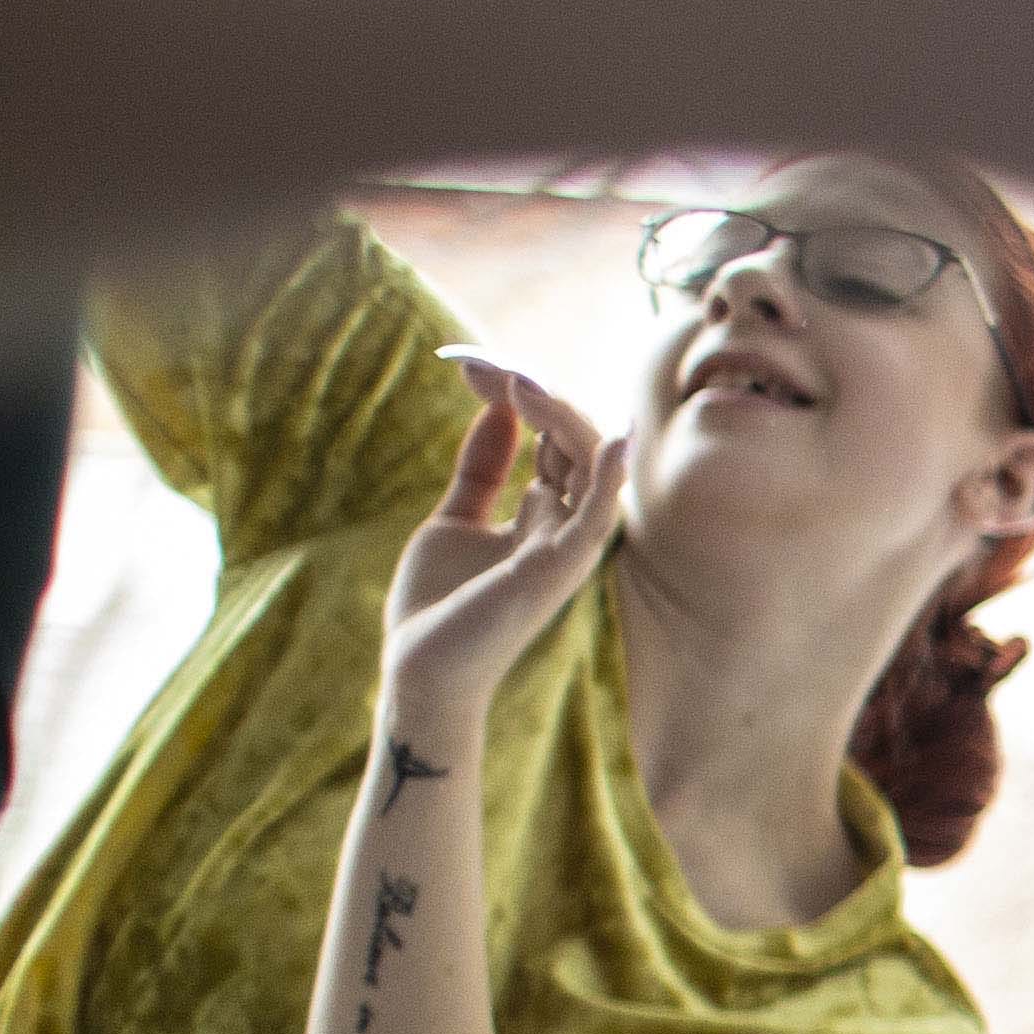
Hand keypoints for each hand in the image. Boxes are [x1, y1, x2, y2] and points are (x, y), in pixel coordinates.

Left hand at [383, 352, 631, 725]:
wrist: (419, 668)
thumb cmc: (438, 605)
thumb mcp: (454, 518)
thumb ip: (483, 466)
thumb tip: (497, 405)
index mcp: (547, 515)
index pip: (552, 439)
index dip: (520, 397)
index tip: (473, 365)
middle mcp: (566, 526)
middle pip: (574, 443)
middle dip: (537, 397)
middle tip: (488, 365)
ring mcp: (567, 548)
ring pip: (590, 467)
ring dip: (562, 420)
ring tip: (520, 383)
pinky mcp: (560, 569)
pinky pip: (600, 518)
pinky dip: (612, 478)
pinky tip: (614, 439)